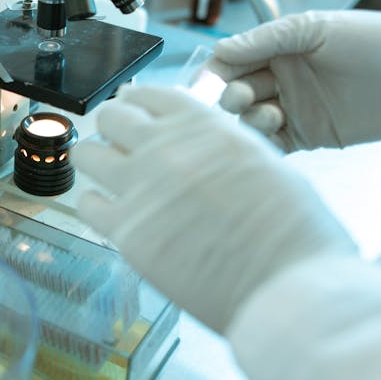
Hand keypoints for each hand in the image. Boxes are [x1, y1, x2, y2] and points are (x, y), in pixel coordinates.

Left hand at [73, 86, 354, 332]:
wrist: (288, 285)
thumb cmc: (293, 231)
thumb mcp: (264, 161)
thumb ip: (218, 145)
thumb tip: (194, 144)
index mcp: (203, 125)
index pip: (150, 94)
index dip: (138, 101)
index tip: (133, 109)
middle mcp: (165, 148)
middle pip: (111, 116)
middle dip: (112, 126)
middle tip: (117, 142)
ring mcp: (140, 187)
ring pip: (87, 154)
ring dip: (96, 161)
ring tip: (107, 175)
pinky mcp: (126, 230)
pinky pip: (87, 204)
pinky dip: (94, 205)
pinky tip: (109, 211)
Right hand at [210, 10, 380, 151]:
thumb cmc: (375, 40)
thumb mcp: (314, 28)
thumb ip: (265, 40)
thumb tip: (221, 51)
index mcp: (280, 48)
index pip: (233, 60)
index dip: (215, 71)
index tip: (203, 81)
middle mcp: (282, 77)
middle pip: (236, 90)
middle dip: (229, 95)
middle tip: (236, 97)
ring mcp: (295, 107)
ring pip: (251, 118)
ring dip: (249, 117)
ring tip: (267, 113)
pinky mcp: (310, 135)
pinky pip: (275, 142)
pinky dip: (263, 141)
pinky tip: (269, 132)